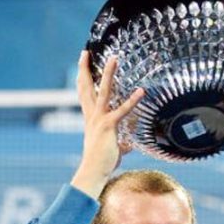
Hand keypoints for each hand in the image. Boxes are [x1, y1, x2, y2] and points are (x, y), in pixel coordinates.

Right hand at [71, 51, 143, 197]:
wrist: (94, 171)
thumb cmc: (102, 162)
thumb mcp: (114, 148)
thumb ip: (122, 142)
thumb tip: (129, 143)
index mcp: (91, 119)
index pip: (85, 93)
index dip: (83, 78)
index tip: (82, 64)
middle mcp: (92, 116)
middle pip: (87, 87)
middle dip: (85, 69)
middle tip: (84, 52)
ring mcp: (99, 119)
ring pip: (104, 91)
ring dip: (109, 73)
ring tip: (114, 58)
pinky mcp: (109, 126)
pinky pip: (122, 110)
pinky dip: (132, 100)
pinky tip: (141, 91)